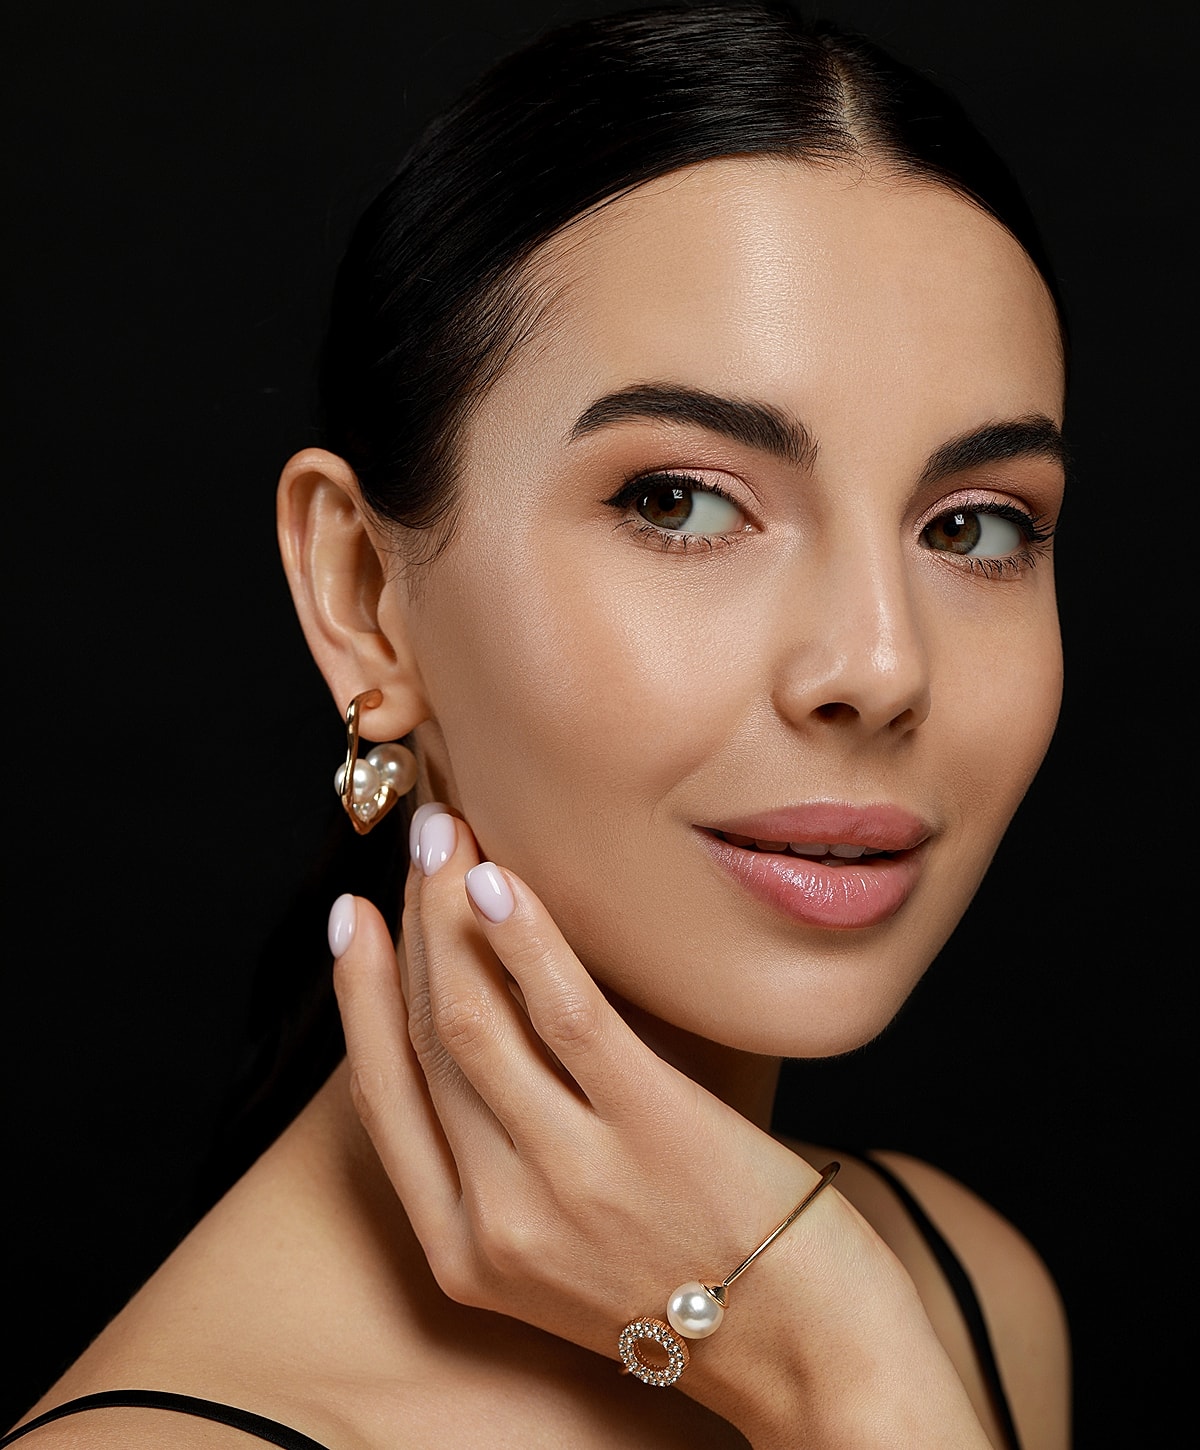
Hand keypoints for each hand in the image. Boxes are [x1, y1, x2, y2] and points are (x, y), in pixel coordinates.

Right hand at [329, 809, 989, 1447]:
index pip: (383, 1100)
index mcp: (465, 1254)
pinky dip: (526, 942)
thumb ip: (511, 1169)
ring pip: (474, 1019)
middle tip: (421, 839)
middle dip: (410, 922)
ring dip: (451, 911)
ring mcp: (572, 1178)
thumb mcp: (565, 1258)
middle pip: (427, 1040)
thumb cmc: (692, 1289)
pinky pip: (567, 1017)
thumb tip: (489, 1033)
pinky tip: (502, 883)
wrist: (813, 1359)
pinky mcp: (653, 1132)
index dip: (358, 999)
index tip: (353, 922)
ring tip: (452, 834)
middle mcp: (500, 1219)